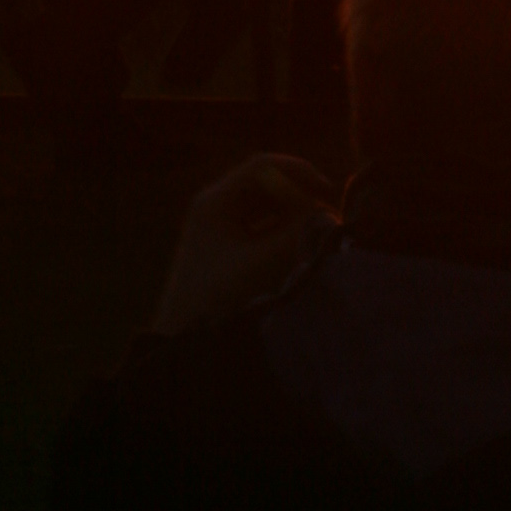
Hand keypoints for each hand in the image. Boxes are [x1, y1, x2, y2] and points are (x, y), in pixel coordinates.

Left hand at [150, 157, 338, 335]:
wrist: (180, 343)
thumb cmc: (216, 299)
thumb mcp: (262, 263)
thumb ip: (297, 232)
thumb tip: (328, 213)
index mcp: (215, 201)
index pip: (264, 167)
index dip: (301, 174)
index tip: (329, 195)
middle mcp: (216, 207)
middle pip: (267, 185)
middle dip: (300, 197)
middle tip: (328, 219)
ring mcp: (221, 227)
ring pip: (268, 208)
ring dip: (294, 217)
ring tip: (315, 238)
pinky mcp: (228, 249)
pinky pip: (263, 228)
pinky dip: (284, 234)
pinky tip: (299, 252)